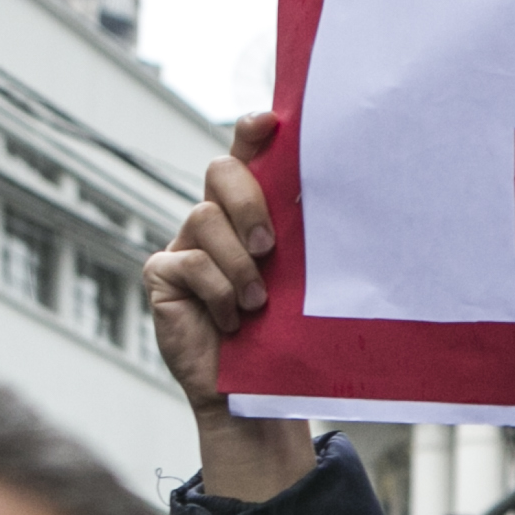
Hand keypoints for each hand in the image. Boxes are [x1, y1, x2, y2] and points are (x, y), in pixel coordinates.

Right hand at [148, 112, 314, 498]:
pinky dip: (218, 292)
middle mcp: (215, 220)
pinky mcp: (162, 275)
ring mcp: (184, 244)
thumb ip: (307, 241)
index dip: (253, 132)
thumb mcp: (304, 282)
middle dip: (249, 201)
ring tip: (257, 302)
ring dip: (238, 264)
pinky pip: (189, 263)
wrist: (255, 393)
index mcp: (251, 212)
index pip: (247, 155)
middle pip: (221, 172)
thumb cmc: (286, 335)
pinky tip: (232, 320)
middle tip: (270, 246)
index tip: (271, 120)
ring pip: (204, 219)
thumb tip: (352, 202)